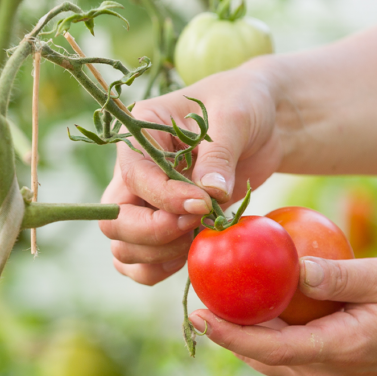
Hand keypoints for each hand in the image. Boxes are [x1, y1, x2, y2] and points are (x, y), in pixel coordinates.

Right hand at [99, 62, 283, 284]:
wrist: (261, 123)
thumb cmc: (244, 105)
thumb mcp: (234, 117)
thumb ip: (218, 156)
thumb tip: (209, 194)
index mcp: (138, 135)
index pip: (134, 179)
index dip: (165, 199)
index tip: (203, 205)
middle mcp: (131, 173)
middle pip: (114, 221)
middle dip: (153, 233)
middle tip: (194, 226)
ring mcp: (142, 204)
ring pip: (122, 249)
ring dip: (157, 255)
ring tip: (197, 238)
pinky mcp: (160, 227)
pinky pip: (139, 264)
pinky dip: (159, 269)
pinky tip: (192, 254)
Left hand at [189, 257, 376, 375]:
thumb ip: (343, 277)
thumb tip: (296, 270)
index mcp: (335, 352)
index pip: (267, 347)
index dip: (227, 333)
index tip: (196, 315)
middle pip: (257, 354)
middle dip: (224, 329)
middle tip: (198, 297)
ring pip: (264, 359)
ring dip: (241, 334)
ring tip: (217, 302)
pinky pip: (280, 359)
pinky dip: (262, 337)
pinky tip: (252, 310)